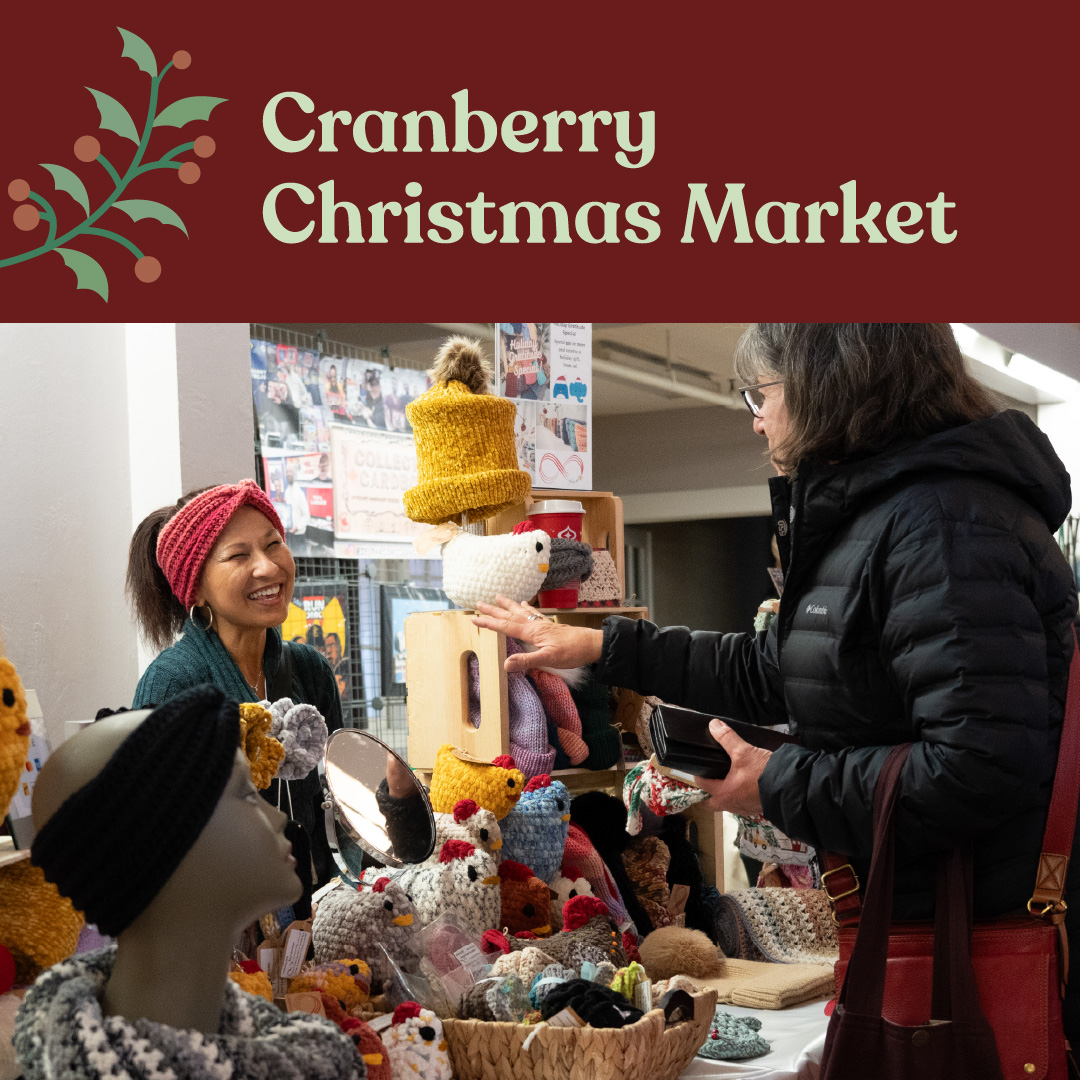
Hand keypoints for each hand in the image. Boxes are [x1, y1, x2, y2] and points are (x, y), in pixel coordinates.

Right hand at [471, 595, 602, 673]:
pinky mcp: (549, 625)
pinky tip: (525, 604)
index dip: (489, 623)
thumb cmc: (571, 652)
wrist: (591, 644)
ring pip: (520, 611)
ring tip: (497, 597)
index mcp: (531, 632)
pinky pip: (534, 613)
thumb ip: (527, 660)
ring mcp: (542, 624)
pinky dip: (527, 608)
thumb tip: (506, 664)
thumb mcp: (548, 659)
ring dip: (508, 605)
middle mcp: (535, 625)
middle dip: (493, 610)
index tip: (474, 619)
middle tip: (478, 603)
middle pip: (510, 615)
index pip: (505, 626)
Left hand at [694, 720, 770, 815]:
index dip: (699, 775)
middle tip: (711, 778)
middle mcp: (732, 805)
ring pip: (729, 803)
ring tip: (728, 778)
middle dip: (709, 793)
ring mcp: (745, 809)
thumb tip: (714, 725)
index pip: (702, 786)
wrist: (792, 787)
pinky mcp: (757, 807)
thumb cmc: (764, 773)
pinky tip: (746, 783)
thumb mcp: (744, 751)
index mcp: (723, 793)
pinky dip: (740, 795)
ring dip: (726, 793)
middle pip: (712, 803)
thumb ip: (727, 738)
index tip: (699, 767)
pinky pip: (743, 803)